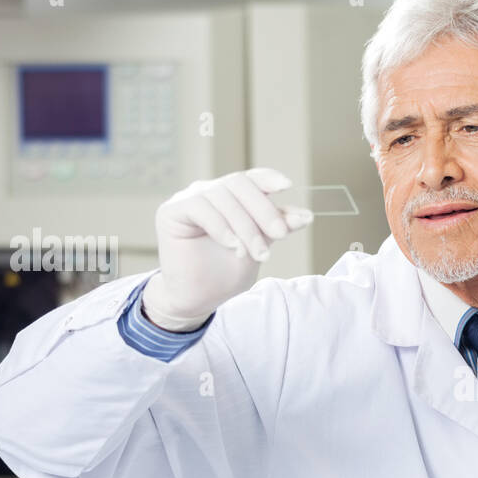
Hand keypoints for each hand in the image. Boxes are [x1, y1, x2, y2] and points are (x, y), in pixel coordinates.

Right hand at [143, 167, 313, 331]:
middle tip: (280, 235)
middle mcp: (209, 192)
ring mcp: (189, 199)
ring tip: (255, 254)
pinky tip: (233, 246)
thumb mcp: (260, 248)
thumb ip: (278, 228)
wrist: (198, 298)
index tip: (287, 186)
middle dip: (263, 210)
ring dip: (244, 226)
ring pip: (222, 196)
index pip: (251, 179)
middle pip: (239, 185)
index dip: (268, 178)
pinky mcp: (171, 211)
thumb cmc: (226, 273)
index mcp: (231, 197)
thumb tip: (306, 215)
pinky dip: (221, 226)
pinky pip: (199, 207)